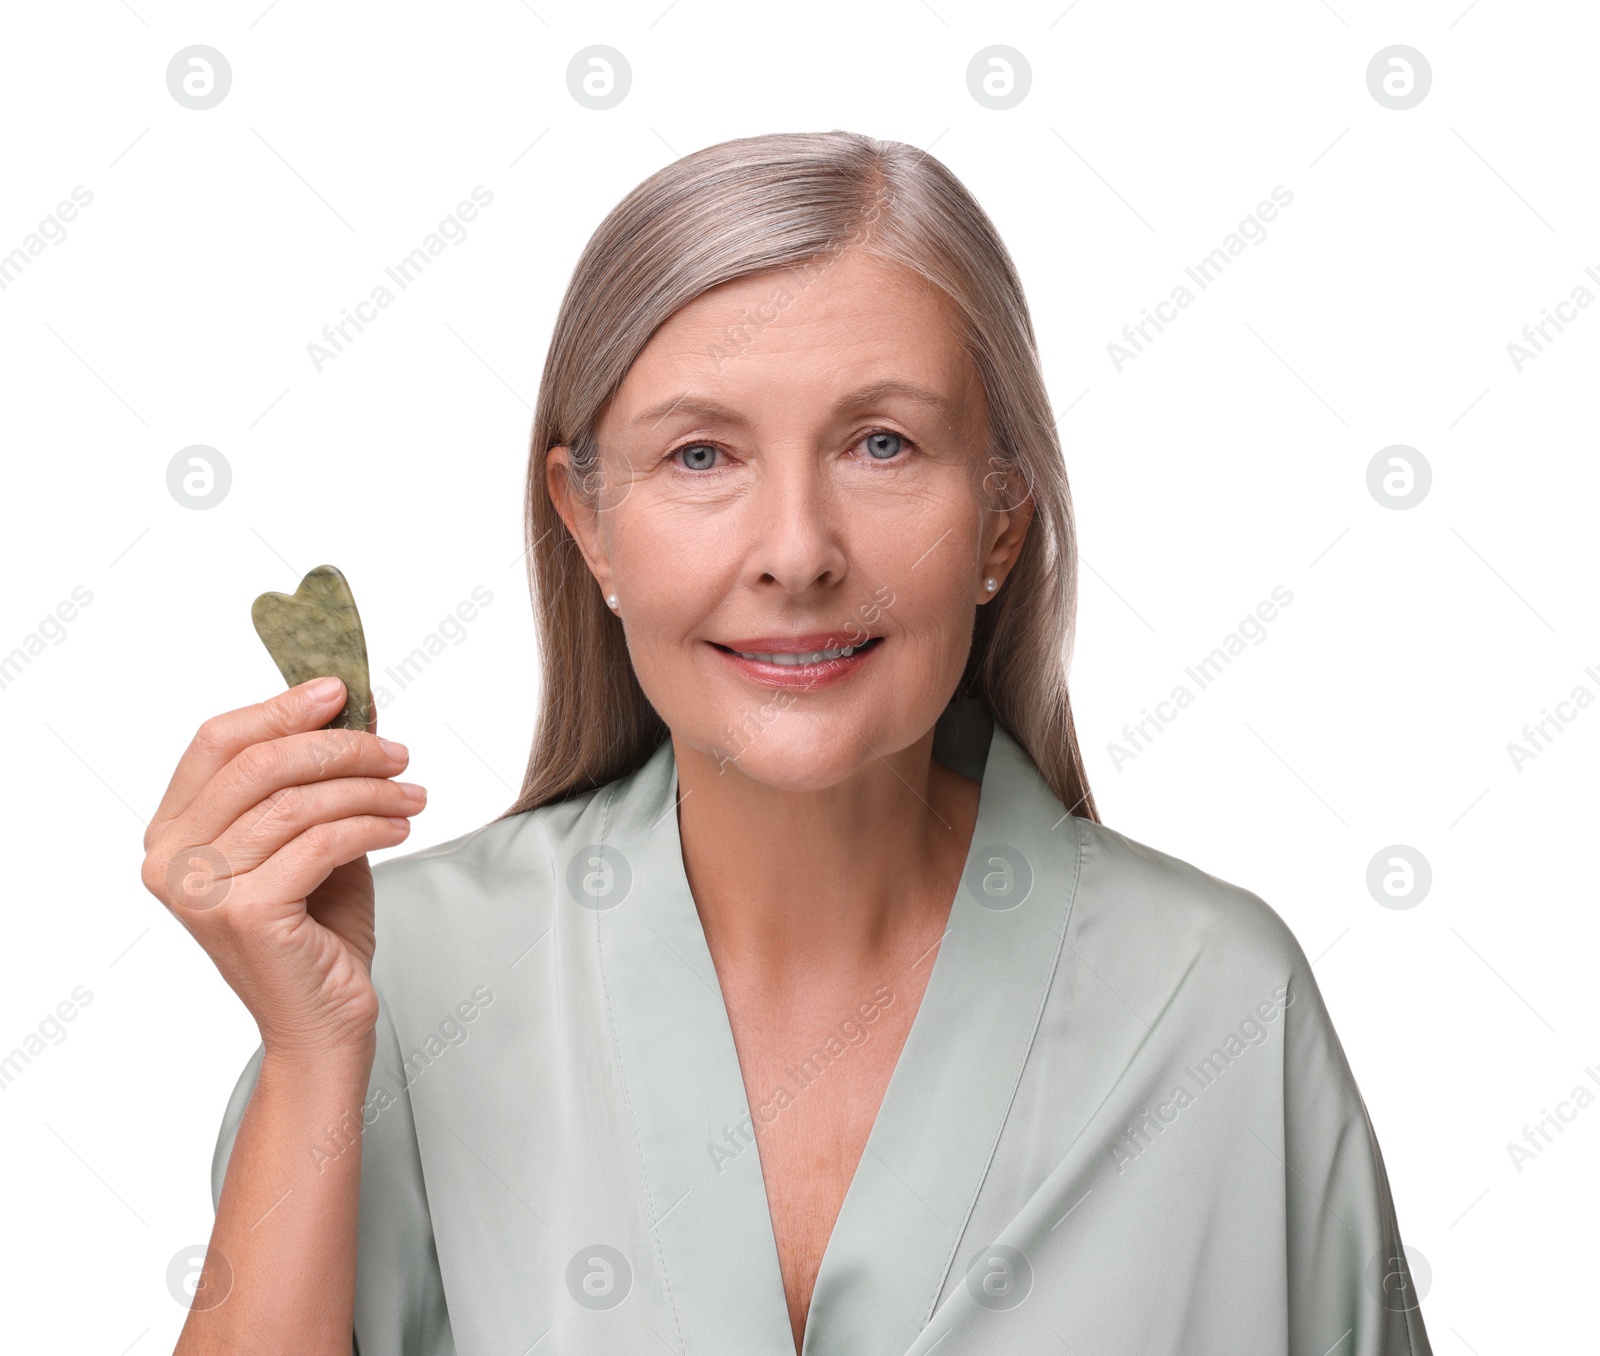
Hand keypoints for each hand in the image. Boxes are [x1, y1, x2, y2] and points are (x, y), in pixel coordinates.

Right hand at [141, 677, 425, 1058]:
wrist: (323, 1021)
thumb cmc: (317, 929)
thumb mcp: (316, 833)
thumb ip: (318, 775)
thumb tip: (352, 702)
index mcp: (172, 832)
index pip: (218, 741)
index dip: (281, 707)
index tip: (342, 691)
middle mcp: (170, 860)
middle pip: (258, 764)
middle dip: (339, 746)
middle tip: (396, 753)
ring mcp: (201, 890)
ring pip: (296, 802)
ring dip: (368, 789)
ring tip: (411, 797)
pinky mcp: (245, 914)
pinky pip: (321, 841)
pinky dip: (372, 825)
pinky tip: (401, 829)